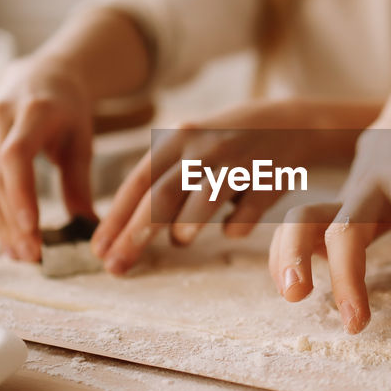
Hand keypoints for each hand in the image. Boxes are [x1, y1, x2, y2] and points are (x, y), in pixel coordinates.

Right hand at [0, 60, 95, 261]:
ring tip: (16, 254)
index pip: (16, 156)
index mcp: (32, 112)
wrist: (42, 76)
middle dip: (12, 220)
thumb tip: (89, 229)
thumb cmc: (68, 112)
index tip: (31, 230)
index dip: (20, 194)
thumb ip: (79, 184)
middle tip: (31, 256)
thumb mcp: (81, 141)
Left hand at [91, 99, 370, 274]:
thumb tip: (122, 229)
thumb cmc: (227, 145)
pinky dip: (234, 226)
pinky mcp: (268, 180)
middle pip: (162, 196)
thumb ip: (162, 180)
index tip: (99, 250)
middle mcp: (204, 148)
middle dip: (134, 235)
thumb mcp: (190, 147)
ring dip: (185, 227)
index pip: (138, 182)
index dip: (115, 218)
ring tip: (179, 240)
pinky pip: (245, 214)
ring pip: (203, 200)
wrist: (291, 124)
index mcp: (178, 139)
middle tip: (116, 266)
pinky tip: (232, 228)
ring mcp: (237, 163)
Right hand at [269, 128, 390, 333]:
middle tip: (356, 324)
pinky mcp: (325, 205)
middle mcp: (372, 184)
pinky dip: (283, 254)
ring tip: (295, 297)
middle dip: (348, 278)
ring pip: (304, 218)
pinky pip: (292, 225)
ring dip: (293, 256)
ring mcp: (342, 194)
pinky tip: (289, 286)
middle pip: (349, 228)